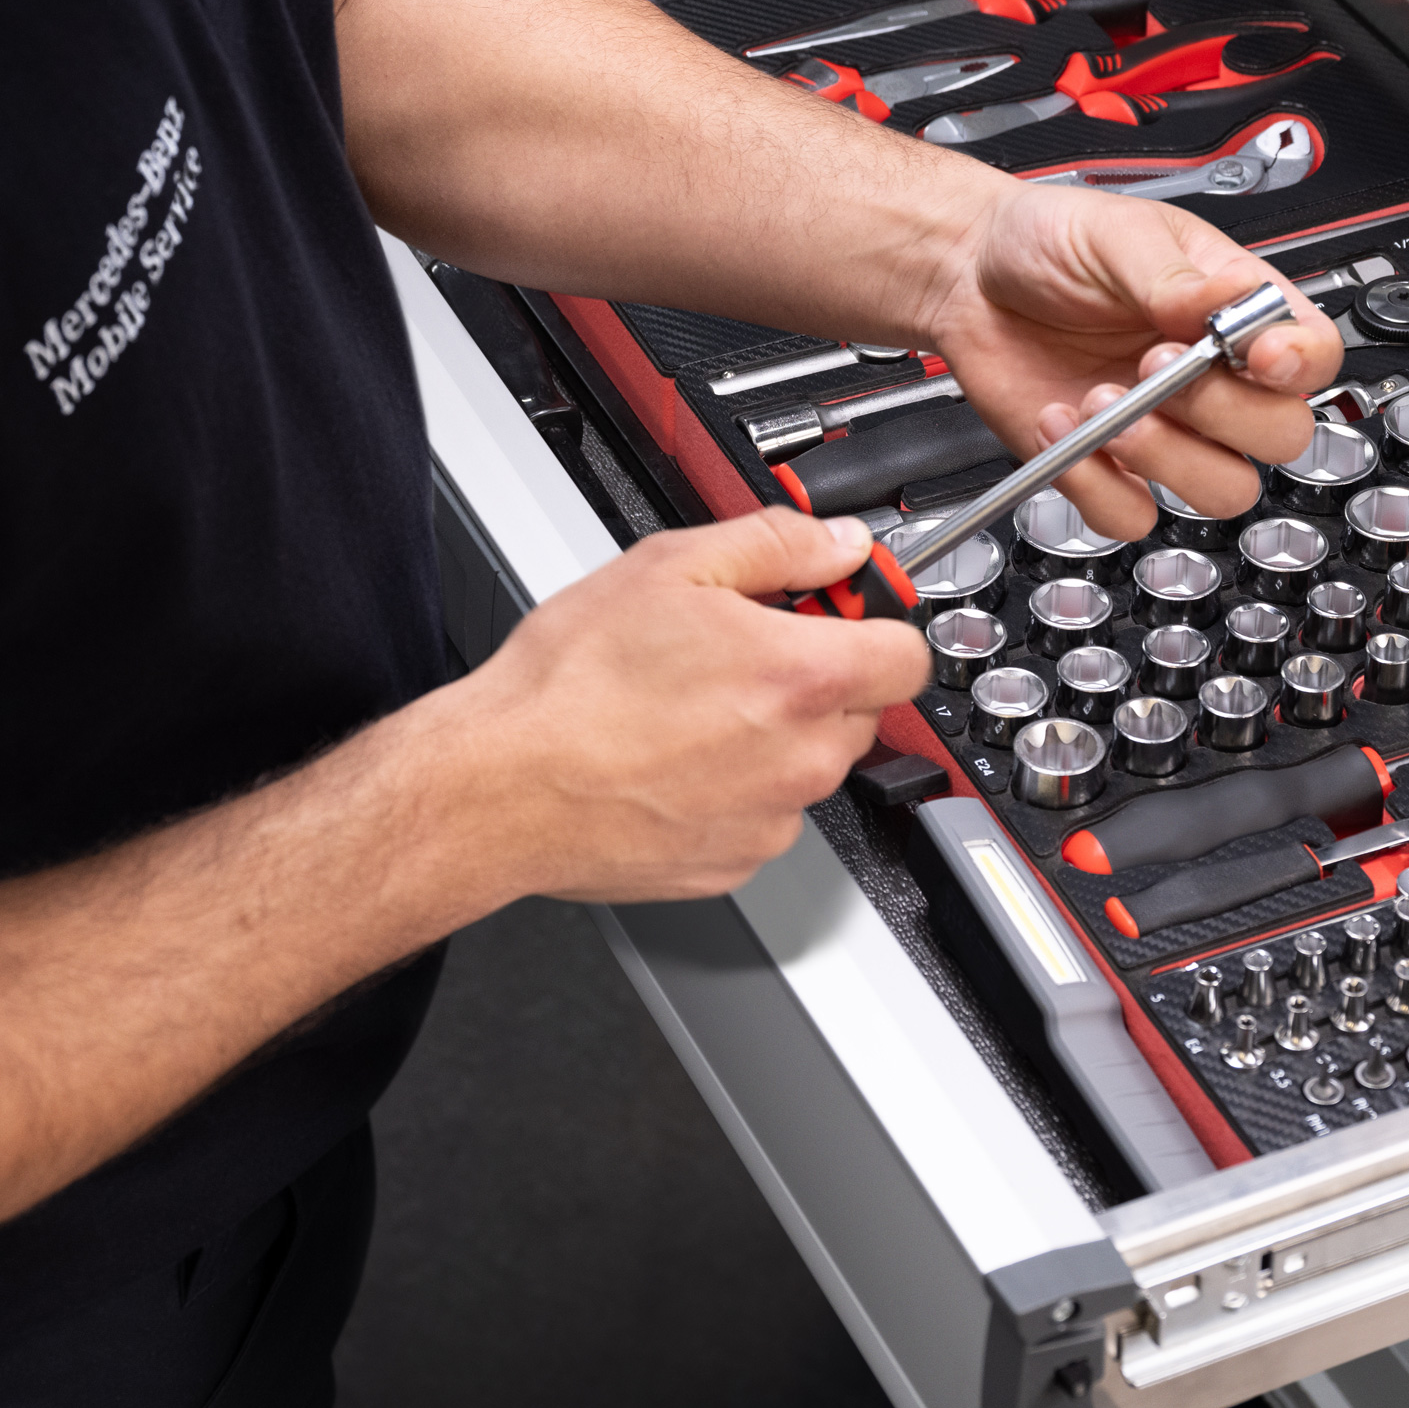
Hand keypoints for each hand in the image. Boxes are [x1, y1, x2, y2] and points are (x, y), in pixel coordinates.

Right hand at [450, 508, 931, 903]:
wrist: (500, 786)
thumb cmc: (568, 685)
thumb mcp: (669, 567)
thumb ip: (776, 545)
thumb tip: (837, 544)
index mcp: (799, 677)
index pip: (908, 653)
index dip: (872, 622)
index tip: (834, 610)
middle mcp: (800, 759)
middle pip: (860, 708)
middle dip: (816, 675)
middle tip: (739, 651)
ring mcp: (770, 821)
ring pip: (809, 763)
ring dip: (774, 734)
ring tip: (688, 707)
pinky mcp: (734, 863)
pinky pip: (764, 814)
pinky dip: (735, 788)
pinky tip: (672, 759)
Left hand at [910, 183, 1342, 541]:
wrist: (966, 274)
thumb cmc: (1049, 242)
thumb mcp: (1115, 235)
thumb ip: (1174, 277)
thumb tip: (1225, 300)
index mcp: (1233, 310)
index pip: (1311, 354)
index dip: (1299, 365)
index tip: (1256, 356)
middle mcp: (1211, 378)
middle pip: (1280, 437)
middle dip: (1224, 412)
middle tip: (1160, 367)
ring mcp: (1164, 429)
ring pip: (1221, 490)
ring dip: (1168, 457)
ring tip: (1106, 403)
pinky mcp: (1108, 468)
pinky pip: (1134, 515)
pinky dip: (1099, 484)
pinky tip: (1063, 425)